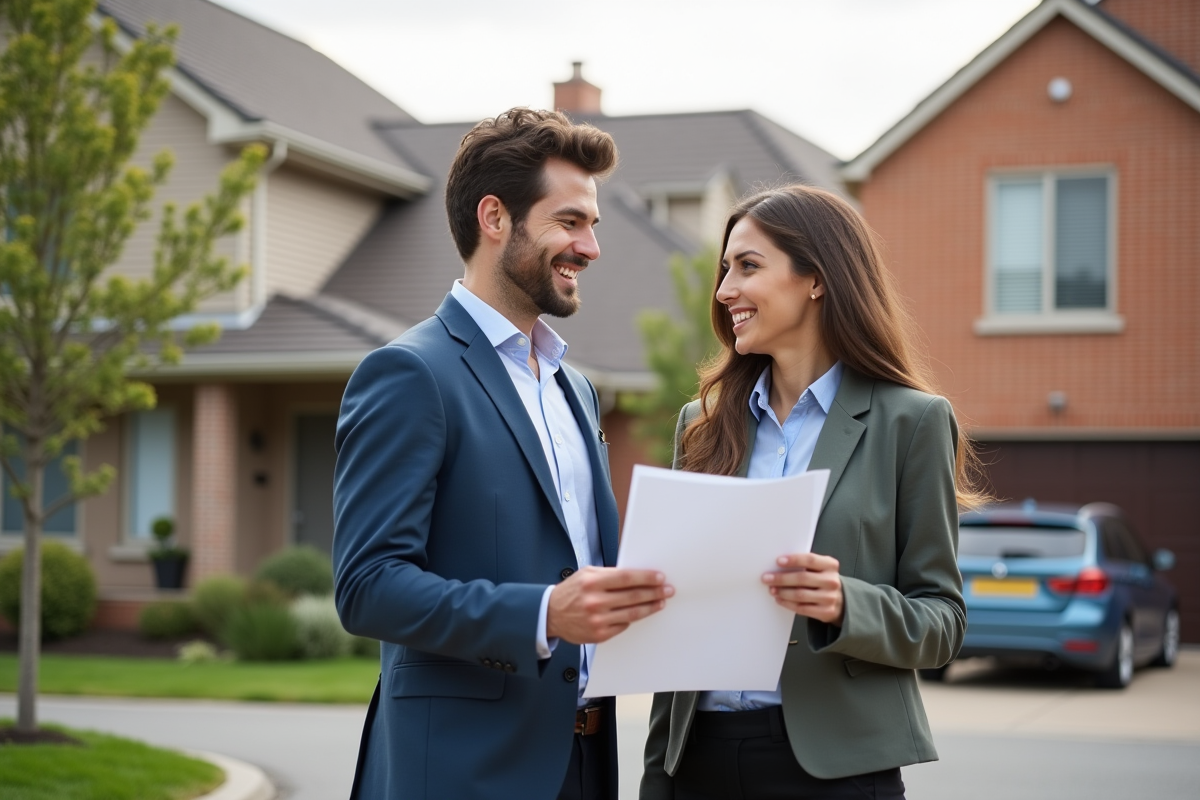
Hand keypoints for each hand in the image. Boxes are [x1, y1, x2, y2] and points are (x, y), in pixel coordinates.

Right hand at [547, 566, 672, 643]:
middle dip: (654, 592)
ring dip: (650, 607)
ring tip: (660, 602)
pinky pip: (623, 626)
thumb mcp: (586, 575)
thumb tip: (636, 576)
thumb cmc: (571, 591)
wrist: (550, 614)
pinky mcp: (599, 634)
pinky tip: (642, 612)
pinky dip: (633, 618)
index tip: (660, 578)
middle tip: (667, 590)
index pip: (627, 578)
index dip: (646, 578)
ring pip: (632, 613)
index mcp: (593, 583)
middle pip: (633, 596)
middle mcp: (595, 601)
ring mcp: (598, 620)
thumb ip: (609, 575)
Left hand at [763, 552, 843, 625]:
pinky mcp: (826, 612)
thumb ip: (806, 564)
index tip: (778, 561)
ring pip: (800, 595)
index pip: (810, 560)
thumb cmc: (823, 580)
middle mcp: (832, 581)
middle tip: (767, 578)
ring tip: (772, 589)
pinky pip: (802, 608)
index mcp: (830, 565)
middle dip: (782, 578)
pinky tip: (779, 599)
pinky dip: (787, 604)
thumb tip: (779, 564)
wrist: (841, 601)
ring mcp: (830, 598)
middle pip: (802, 578)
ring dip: (783, 592)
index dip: (793, 560)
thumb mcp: (821, 568)